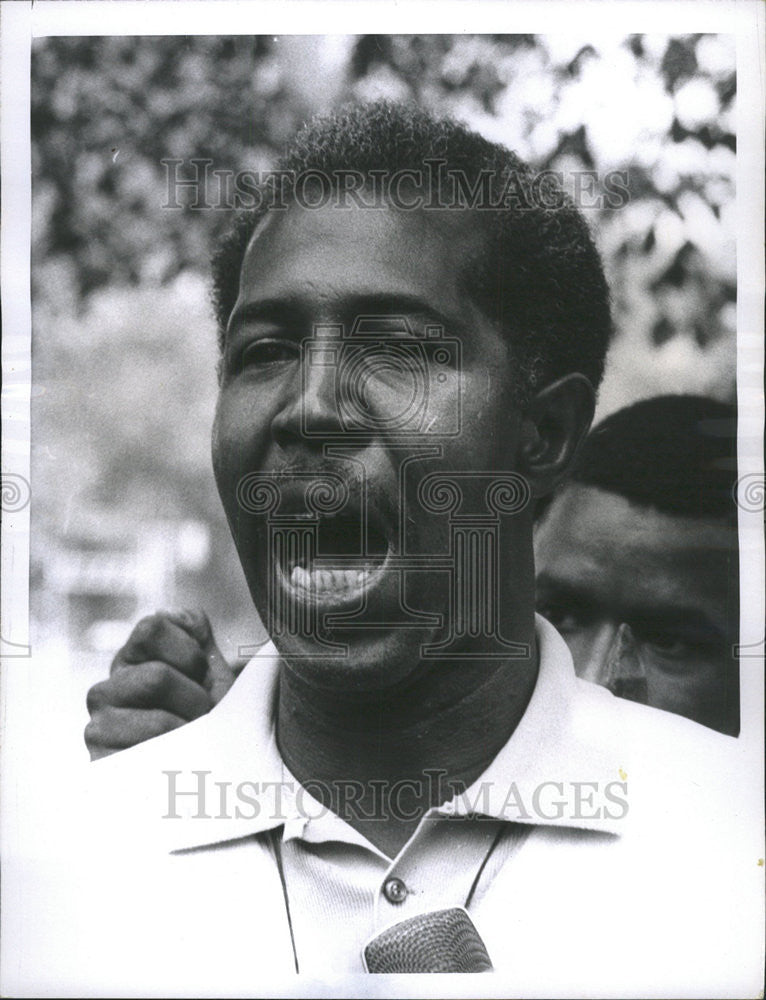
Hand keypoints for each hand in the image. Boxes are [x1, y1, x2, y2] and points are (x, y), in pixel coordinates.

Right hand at [84, 609, 235, 760]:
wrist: (211, 768)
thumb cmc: (210, 715)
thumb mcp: (210, 671)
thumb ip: (196, 634)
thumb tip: (171, 613)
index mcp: (131, 659)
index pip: (151, 628)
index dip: (190, 652)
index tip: (201, 676)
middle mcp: (106, 689)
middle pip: (156, 677)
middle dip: (195, 700)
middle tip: (203, 717)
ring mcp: (98, 729)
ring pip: (157, 723)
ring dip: (191, 735)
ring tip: (195, 742)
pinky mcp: (101, 767)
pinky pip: (149, 759)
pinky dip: (178, 761)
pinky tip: (178, 762)